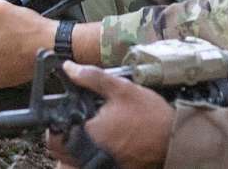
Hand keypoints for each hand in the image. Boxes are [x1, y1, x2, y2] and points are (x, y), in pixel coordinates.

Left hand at [47, 61, 172, 168]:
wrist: (173, 137)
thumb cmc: (149, 114)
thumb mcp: (121, 89)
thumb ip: (93, 78)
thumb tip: (69, 68)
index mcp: (88, 133)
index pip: (54, 137)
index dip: (56, 124)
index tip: (65, 113)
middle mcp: (90, 153)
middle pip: (63, 150)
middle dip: (67, 134)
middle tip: (80, 120)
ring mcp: (100, 163)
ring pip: (75, 159)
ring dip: (78, 145)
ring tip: (93, 130)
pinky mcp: (112, 168)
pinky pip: (91, 164)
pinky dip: (93, 154)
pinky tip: (107, 141)